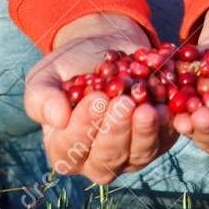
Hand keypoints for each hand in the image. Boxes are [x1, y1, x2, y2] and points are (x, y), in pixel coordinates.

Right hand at [23, 14, 176, 184]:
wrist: (104, 48)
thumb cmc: (69, 67)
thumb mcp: (46, 76)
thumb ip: (42, 97)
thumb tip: (57, 118)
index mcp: (64, 150)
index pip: (70, 150)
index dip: (83, 127)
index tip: (95, 99)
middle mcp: (97, 161)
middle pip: (107, 158)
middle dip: (116, 131)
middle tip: (123, 102)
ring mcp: (130, 155)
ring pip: (138, 155)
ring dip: (143, 132)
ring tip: (145, 107)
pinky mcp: (158, 142)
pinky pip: (164, 139)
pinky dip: (165, 125)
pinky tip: (164, 107)